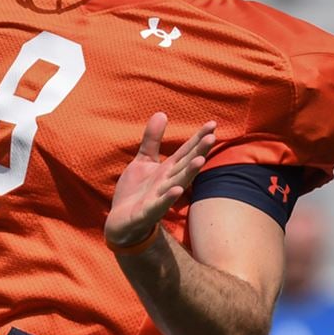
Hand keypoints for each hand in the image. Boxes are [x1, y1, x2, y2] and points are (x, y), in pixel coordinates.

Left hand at [104, 113, 216, 246]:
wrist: (120, 222)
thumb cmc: (136, 192)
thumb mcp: (143, 161)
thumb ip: (152, 140)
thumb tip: (161, 113)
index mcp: (167, 170)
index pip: (185, 152)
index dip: (198, 138)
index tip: (213, 124)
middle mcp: (167, 183)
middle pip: (185, 165)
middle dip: (198, 152)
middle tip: (212, 137)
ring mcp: (158, 198)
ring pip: (176, 184)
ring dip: (188, 173)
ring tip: (200, 160)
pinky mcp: (145, 212)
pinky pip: (158, 205)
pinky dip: (167, 198)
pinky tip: (177, 190)